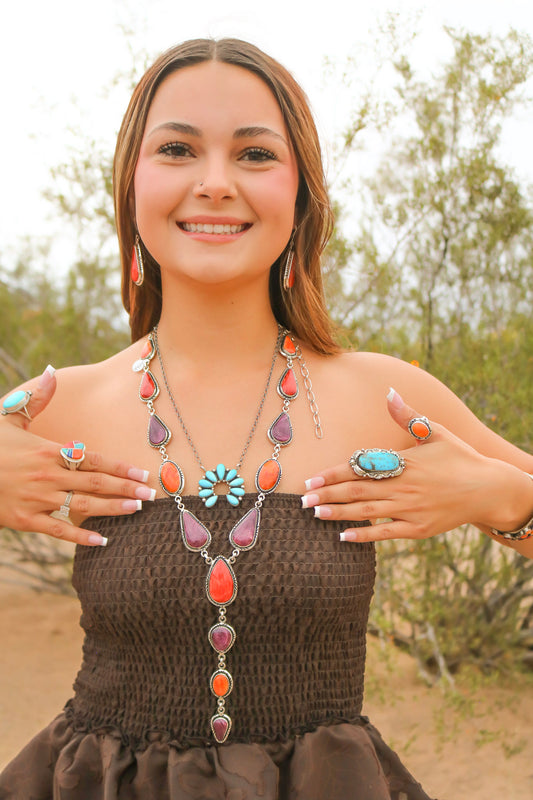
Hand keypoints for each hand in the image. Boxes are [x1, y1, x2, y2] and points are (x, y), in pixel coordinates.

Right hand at [0, 366, 153, 545]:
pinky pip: (58, 530)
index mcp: (48, 450)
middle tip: (151, 495)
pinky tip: (102, 540)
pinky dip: (80, 537)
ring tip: (136, 510)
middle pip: (95, 483)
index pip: (93, 459)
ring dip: (112, 508)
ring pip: (83, 506)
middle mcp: (47, 475)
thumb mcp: (9, 418)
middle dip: (126, 489)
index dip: (120, 468)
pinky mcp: (25, 520)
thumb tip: (53, 372)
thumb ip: (36, 399)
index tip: (142, 473)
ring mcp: (37, 499)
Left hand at [301, 389, 501, 541]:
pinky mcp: (418, 529)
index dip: (333, 474)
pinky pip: (386, 534)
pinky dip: (364, 535)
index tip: (311, 478)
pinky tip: (343, 536)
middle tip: (302, 500)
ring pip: (367, 512)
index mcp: (403, 463)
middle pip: (357, 491)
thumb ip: (408, 416)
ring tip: (315, 514)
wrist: (488, 489)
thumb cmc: (459, 458)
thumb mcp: (435, 433)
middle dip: (327, 494)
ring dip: (338, 513)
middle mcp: (403, 487)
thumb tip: (389, 392)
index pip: (360, 468)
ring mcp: (410, 510)